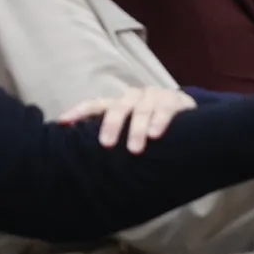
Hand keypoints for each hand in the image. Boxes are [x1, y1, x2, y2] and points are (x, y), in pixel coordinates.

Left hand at [60, 85, 194, 152]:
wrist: (191, 117)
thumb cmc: (153, 128)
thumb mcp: (132, 131)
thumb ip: (115, 139)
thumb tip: (82, 157)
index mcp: (120, 103)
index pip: (95, 105)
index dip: (78, 112)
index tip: (62, 122)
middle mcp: (134, 97)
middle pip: (117, 107)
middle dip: (111, 125)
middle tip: (106, 145)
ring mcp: (154, 97)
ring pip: (141, 110)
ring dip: (136, 129)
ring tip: (135, 150)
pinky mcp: (174, 101)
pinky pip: (165, 111)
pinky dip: (159, 122)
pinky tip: (155, 135)